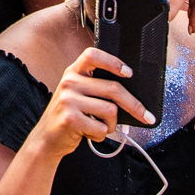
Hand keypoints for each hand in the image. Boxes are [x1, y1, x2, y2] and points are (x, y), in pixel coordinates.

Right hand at [35, 46, 152, 157]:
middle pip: (113, 88)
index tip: (129, 73)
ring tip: (98, 126)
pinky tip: (88, 133)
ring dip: (111, 124)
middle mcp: (69, 82)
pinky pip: (102, 128)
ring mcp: (68, 100)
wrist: (47, 138)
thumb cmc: (70, 115)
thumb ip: (96, 87)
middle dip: (134, 105)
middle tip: (147, 117)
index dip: (113, 62)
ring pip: (111, 111)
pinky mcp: (70, 119)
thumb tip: (132, 93)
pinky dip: (100, 135)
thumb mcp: (77, 94)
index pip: (93, 55)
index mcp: (73, 72)